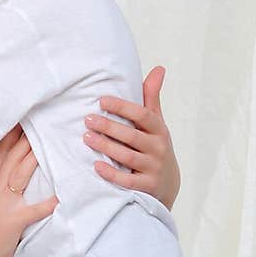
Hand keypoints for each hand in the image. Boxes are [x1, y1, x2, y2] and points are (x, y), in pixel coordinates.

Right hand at [0, 128, 56, 256]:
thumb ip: (5, 178)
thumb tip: (23, 161)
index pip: (4, 148)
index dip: (15, 129)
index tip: (28, 111)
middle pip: (14, 155)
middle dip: (29, 136)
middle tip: (47, 116)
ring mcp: (5, 203)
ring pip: (21, 175)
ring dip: (36, 159)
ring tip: (54, 144)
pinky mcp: (13, 221)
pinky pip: (32, 211)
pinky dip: (47, 204)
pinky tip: (60, 199)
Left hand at [84, 65, 180, 209]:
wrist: (167, 184)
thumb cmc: (155, 147)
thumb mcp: (157, 124)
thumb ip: (152, 98)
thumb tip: (158, 69)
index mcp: (158, 130)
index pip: (142, 115)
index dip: (123, 107)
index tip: (102, 100)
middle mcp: (158, 148)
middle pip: (132, 136)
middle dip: (109, 127)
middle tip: (88, 119)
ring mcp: (153, 168)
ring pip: (128, 156)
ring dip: (106, 147)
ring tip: (87, 138)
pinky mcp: (146, 187)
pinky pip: (127, 181)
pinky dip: (112, 174)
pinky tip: (96, 166)